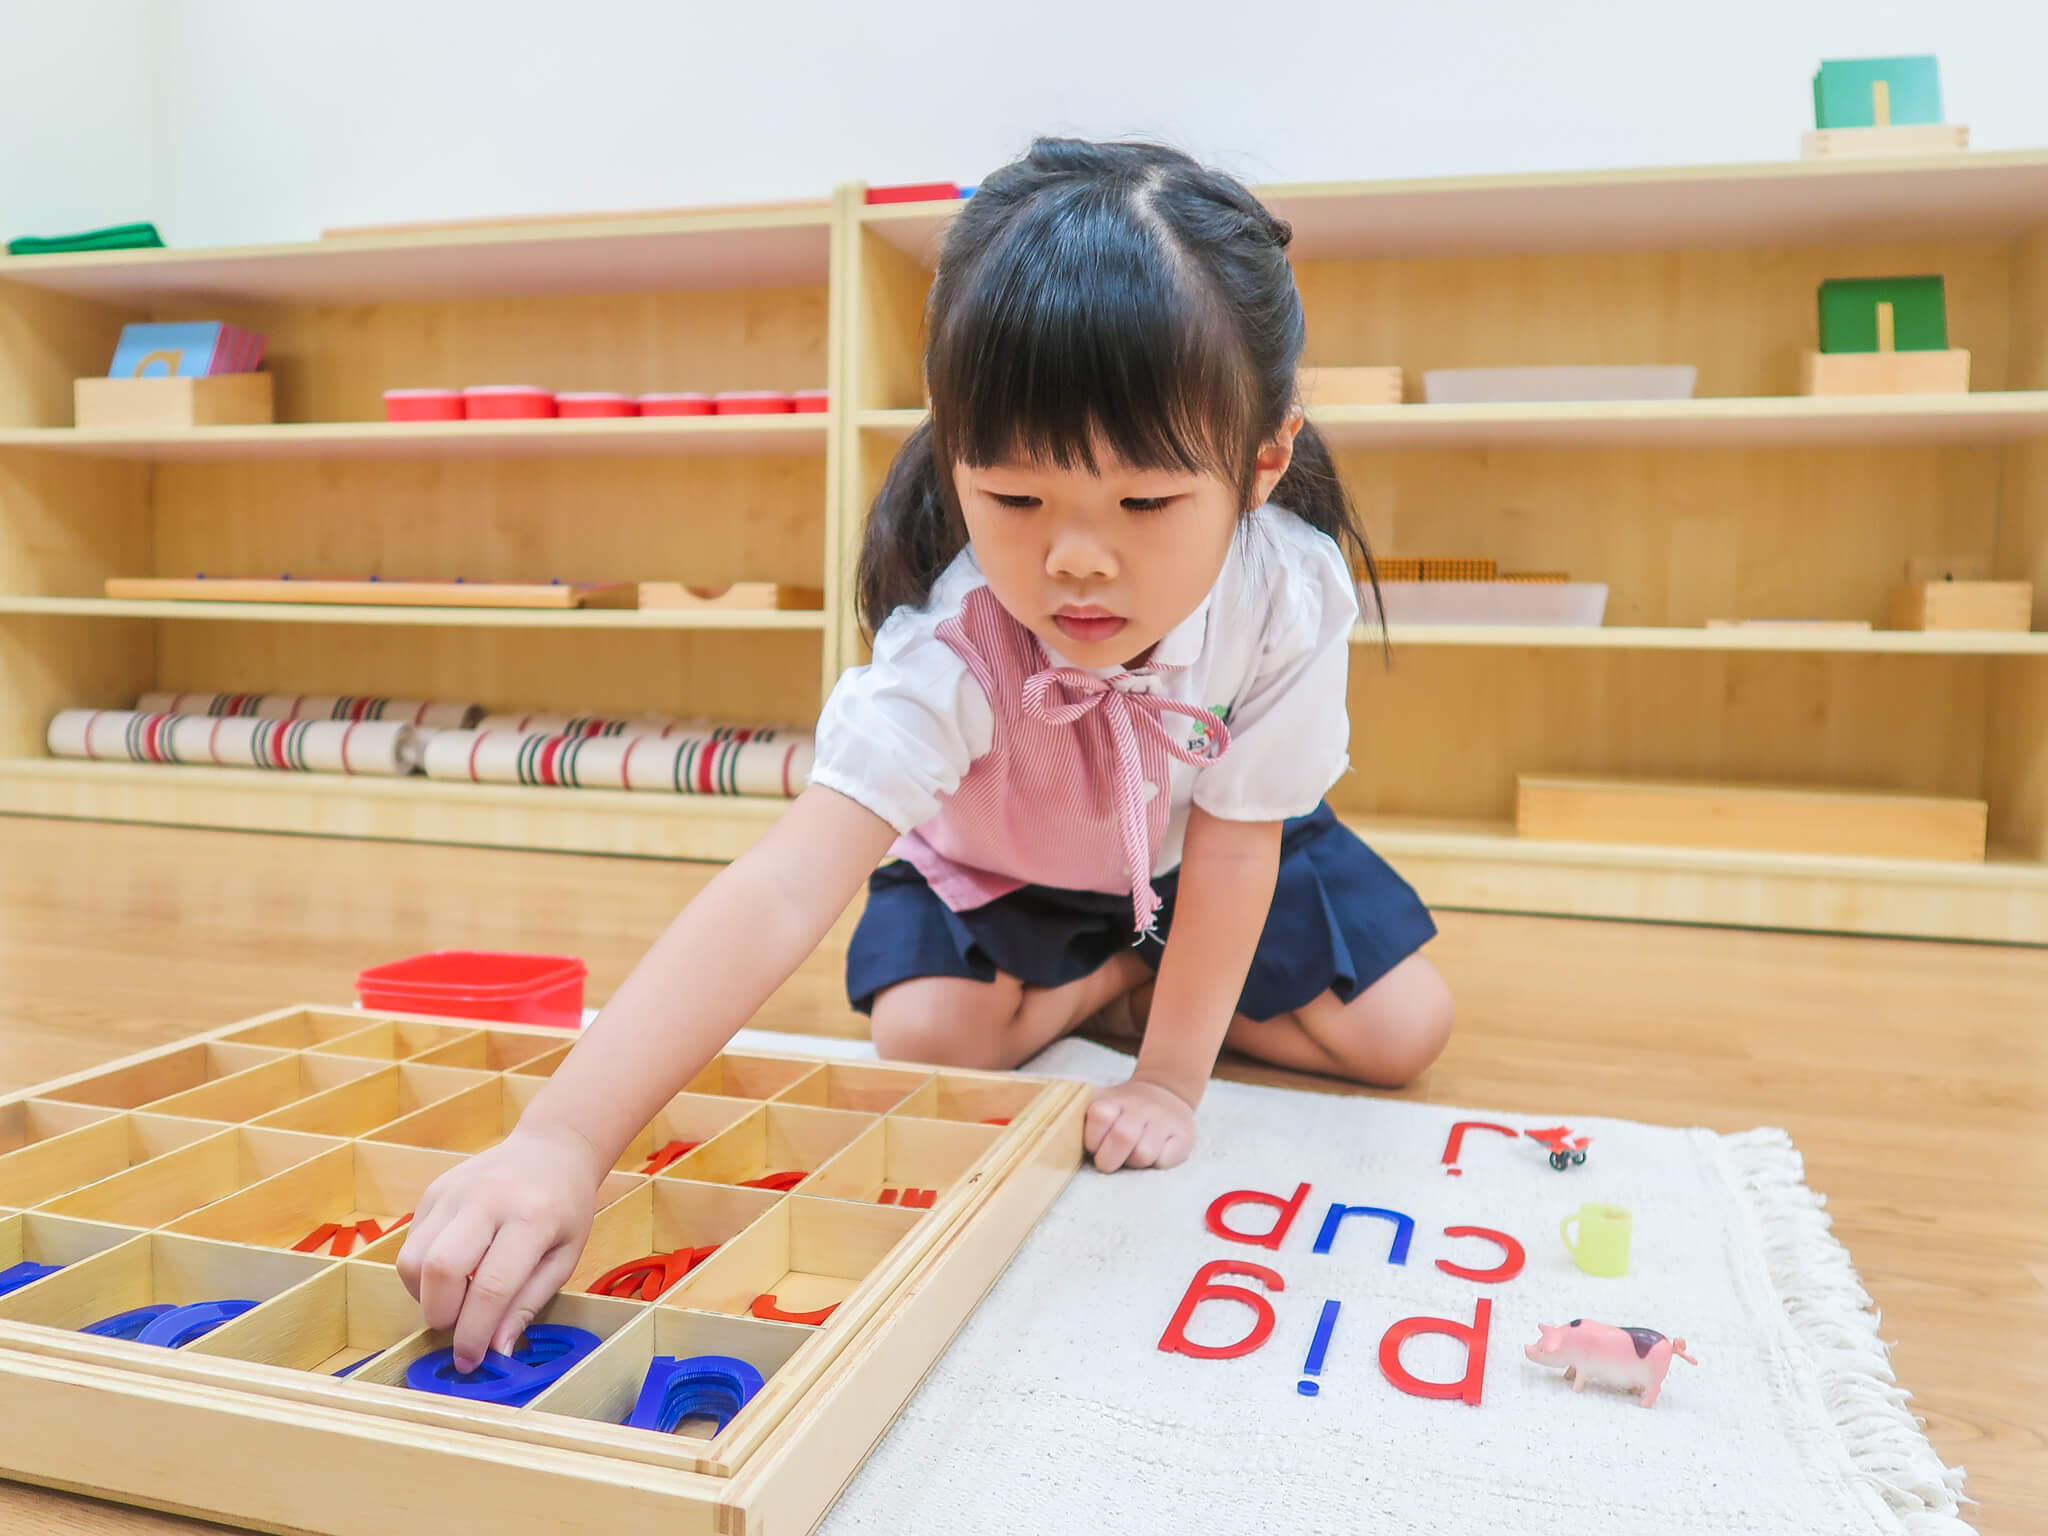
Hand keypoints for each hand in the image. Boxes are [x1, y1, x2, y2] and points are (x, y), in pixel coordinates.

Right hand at [396, 1122, 602, 1370]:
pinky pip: (411, 1244)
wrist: (551, 1149)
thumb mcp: (565, 1257)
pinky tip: (449, 1275)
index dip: (474, 1333)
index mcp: (532, 1218)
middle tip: (456, 1330)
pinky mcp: (432, 1191)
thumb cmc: (565, 1208)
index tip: (469, 1362)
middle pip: (440, 1270)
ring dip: (425, 1297)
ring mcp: (454, 1191)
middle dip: (441, 1315)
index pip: (491, 1286)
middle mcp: (488, 1199)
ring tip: (454, 1301)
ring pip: (413, 1259)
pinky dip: (421, 1274)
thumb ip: (528, 1303)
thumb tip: (496, 1350)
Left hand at [1083, 1076, 1195, 1171]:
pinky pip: (1165, 1159)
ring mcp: (1162, 1120)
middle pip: (1122, 1137)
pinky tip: (1155, 1152)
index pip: (1099, 1116)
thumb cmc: (1123, 1109)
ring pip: (1144, 1154)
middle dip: (1110, 1159)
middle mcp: (1139, 1107)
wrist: (1166, 1093)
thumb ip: (1077, 1114)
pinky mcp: (1182, 1135)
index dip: (1093, 1138)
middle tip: (1110, 1159)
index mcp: (1113, 1101)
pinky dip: (1157, 1162)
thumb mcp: (1101, 1101)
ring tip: (1133, 1154)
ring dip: (1134, 1162)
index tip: (1094, 1144)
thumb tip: (1046, 1133)